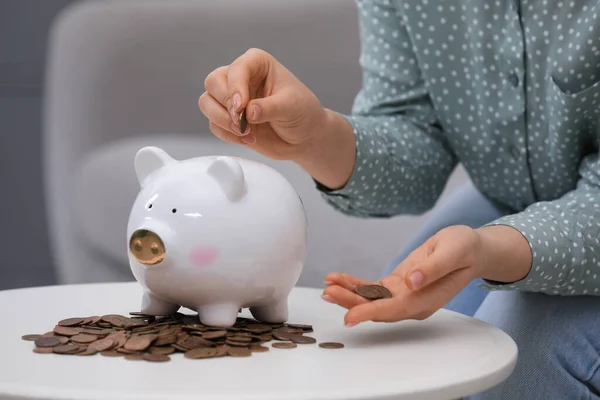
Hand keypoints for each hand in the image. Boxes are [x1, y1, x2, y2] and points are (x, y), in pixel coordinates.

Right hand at [199, 48, 326, 159]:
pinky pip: (213, 124)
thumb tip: (248, 112)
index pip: (236, 69)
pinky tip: (247, 139)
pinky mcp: (228, 119)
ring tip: (246, 132)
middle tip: (242, 121)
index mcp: (257, 63)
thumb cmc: (302, 112)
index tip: (241, 107)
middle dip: (225, 105)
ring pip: (207, 102)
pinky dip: (226, 134)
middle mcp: (240, 77)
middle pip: (213, 82)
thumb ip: (269, 108)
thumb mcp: (291, 106)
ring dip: (222, 120)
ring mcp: (232, 98)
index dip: (235, 87)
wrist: (304, 137)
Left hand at [322, 225, 531, 325]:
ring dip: (348, 295)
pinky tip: (337, 280)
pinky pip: (372, 289)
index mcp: (427, 300)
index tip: (350, 316)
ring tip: (327, 285)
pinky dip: (354, 285)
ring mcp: (403, 296)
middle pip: (377, 308)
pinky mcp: (397, 286)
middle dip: (351, 303)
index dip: (371, 313)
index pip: (395, 310)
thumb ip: (433, 268)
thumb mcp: (454, 252)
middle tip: (328, 293)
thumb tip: (413, 280)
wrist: (469, 249)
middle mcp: (413, 303)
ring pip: (371, 300)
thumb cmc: (465, 249)